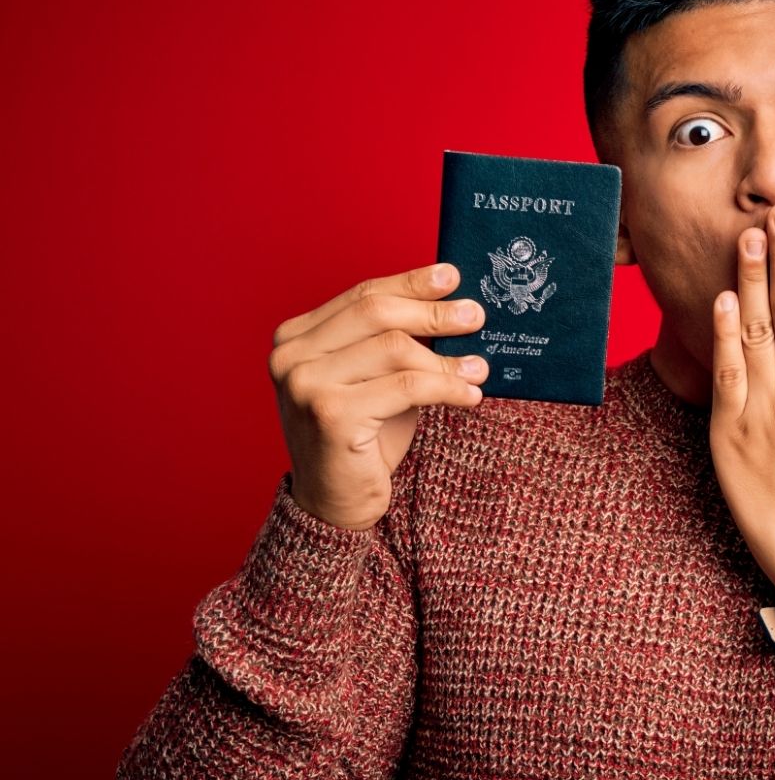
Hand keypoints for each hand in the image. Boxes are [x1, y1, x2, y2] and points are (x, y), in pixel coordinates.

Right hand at [268, 263, 487, 530]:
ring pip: (396, 350)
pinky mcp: (331, 414)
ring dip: (446, 358)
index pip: (362, 296)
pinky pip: (406, 387)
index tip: (452, 277)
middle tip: (476, 317)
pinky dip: (446, 387)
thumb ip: (394, 342)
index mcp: (296, 337)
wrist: (337, 502)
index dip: (411, 284)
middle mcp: (291, 356)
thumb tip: (454, 306)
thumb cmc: (362, 437)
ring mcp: (305, 384)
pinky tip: (470, 395)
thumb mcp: (375, 379)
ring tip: (478, 367)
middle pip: (377, 313)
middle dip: (433, 313)